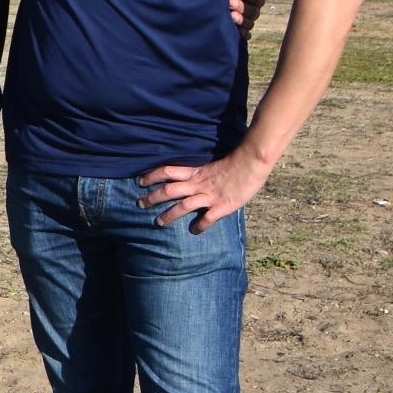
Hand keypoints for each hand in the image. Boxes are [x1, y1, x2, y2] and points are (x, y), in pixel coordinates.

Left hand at [138, 147, 270, 231]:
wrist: (252, 162)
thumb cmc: (236, 162)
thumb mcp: (212, 165)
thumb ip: (202, 174)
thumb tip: (192, 179)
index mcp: (196, 172)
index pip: (168, 171)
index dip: (152, 176)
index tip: (140, 181)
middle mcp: (199, 184)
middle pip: (169, 190)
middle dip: (153, 198)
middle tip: (140, 204)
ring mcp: (210, 196)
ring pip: (182, 206)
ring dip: (168, 215)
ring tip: (158, 222)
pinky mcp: (222, 206)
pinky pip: (207, 219)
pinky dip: (199, 226)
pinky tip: (194, 231)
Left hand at [228, 0, 265, 34]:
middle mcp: (252, 9)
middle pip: (254, 12)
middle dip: (243, 7)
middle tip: (230, 2)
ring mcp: (246, 20)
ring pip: (250, 24)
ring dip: (242, 20)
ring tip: (230, 16)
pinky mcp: (238, 30)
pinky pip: (245, 35)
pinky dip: (242, 34)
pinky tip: (238, 32)